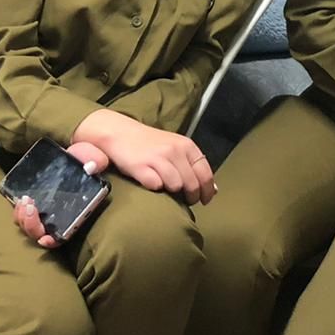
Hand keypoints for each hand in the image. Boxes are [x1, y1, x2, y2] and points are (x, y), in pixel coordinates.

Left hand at [14, 141, 109, 247]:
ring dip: (22, 218)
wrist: (72, 153)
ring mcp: (44, 212)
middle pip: (39, 233)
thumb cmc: (84, 158)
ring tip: (24, 200)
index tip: (44, 239)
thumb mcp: (93, 157)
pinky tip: (20, 199)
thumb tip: (90, 167)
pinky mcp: (33, 203)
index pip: (62, 236)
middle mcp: (58, 217)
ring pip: (28, 226)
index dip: (52, 241)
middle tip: (30, 205)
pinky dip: (18, 212)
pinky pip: (22, 216)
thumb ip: (95, 161)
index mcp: (75, 212)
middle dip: (31, 224)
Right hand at [71, 109, 215, 203]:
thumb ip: (193, 166)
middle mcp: (175, 150)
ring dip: (172, 192)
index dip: (207, 191)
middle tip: (186, 201)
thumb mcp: (176, 149)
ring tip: (166, 189)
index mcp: (186, 145)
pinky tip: (151, 183)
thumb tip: (214, 190)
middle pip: (192, 183)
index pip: (205, 173)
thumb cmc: (150, 144)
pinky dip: (155, 188)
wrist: (120, 133)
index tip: (205, 201)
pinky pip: (156, 185)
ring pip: (176, 186)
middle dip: (191, 197)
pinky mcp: (140, 166)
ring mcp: (158, 157)